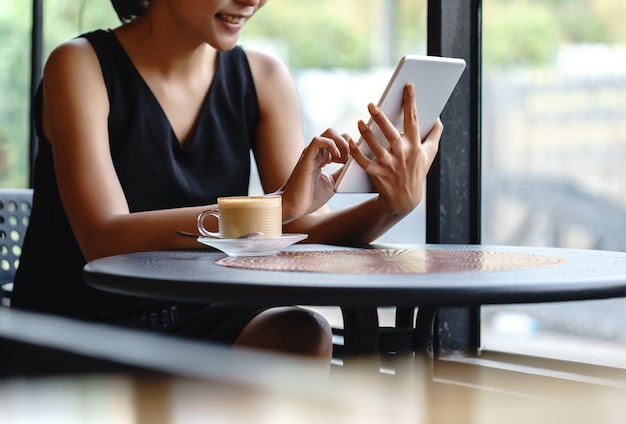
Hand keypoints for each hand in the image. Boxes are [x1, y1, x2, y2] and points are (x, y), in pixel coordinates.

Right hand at [277, 129, 349, 221]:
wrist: (294, 207)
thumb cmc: (310, 198)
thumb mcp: (333, 183)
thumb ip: (342, 173)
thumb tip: (354, 165)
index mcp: (321, 158)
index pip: (338, 141)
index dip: (349, 148)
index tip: (352, 162)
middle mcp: (316, 153)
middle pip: (335, 133)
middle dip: (347, 143)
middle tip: (348, 161)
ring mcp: (311, 154)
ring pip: (329, 133)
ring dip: (341, 143)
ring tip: (343, 159)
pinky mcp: (306, 157)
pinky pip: (318, 140)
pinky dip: (331, 145)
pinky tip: (336, 159)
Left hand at [350, 83, 442, 214]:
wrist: (405, 199)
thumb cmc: (416, 171)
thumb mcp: (429, 154)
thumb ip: (434, 135)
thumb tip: (438, 117)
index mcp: (415, 146)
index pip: (414, 120)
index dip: (411, 102)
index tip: (408, 86)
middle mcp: (403, 155)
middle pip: (391, 134)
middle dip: (382, 119)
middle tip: (371, 105)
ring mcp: (389, 166)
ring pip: (376, 149)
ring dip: (367, 135)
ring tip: (360, 122)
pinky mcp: (377, 175)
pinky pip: (365, 163)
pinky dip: (357, 154)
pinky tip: (350, 143)